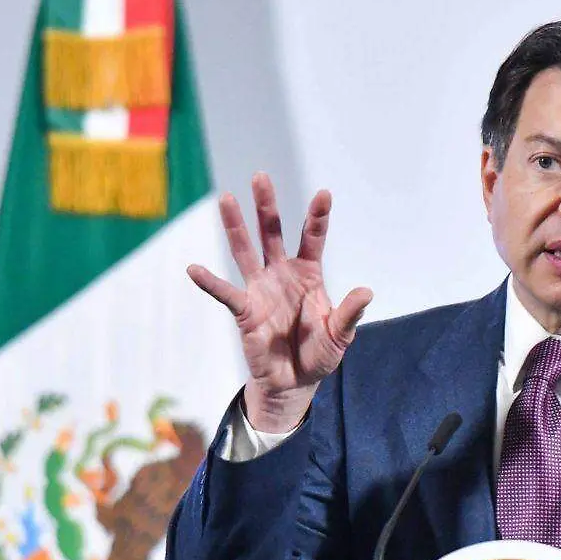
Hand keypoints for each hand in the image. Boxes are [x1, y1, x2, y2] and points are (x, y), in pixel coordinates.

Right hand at [187, 173, 372, 432]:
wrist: (295, 382)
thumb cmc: (318, 354)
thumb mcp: (340, 335)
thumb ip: (349, 313)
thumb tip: (366, 291)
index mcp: (309, 275)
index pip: (312, 238)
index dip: (318, 217)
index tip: (324, 193)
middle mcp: (282, 274)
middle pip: (272, 233)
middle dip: (267, 206)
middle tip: (260, 176)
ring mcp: (261, 289)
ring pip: (245, 251)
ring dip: (236, 226)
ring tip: (225, 199)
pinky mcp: (245, 310)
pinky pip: (226, 293)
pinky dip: (210, 282)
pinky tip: (194, 268)